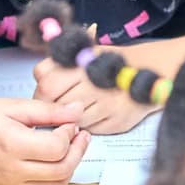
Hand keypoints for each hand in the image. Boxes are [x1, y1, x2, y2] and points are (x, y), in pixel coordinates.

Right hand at [0, 97, 89, 184]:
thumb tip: (77, 111)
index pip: (57, 147)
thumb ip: (48, 110)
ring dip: (69, 167)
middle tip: (79, 134)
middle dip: (77, 151)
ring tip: (70, 148)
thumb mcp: (12, 105)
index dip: (70, 133)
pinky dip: (56, 179)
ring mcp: (10, 184)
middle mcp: (11, 170)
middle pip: (62, 170)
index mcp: (11, 144)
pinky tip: (54, 161)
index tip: (68, 122)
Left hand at [33, 58, 158, 135]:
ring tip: (77, 109)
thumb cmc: (107, 64)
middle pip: (57, 105)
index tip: (44, 95)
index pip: (47, 84)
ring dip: (70, 119)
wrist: (148, 71)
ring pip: (73, 121)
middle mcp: (95, 83)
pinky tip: (93, 114)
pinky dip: (88, 125)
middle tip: (56, 108)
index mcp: (82, 63)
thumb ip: (56, 65)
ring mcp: (108, 104)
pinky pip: (91, 130)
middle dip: (52, 109)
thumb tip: (37, 81)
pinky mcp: (118, 121)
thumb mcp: (81, 54)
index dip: (41, 93)